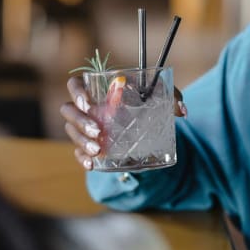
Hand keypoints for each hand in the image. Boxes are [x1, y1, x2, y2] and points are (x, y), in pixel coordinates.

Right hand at [60, 75, 186, 169]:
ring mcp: (86, 126)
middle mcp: (88, 106)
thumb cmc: (148, 101)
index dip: (77, 92)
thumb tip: (182, 111)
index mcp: (99, 88)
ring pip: (71, 131)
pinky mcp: (90, 144)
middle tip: (97, 132)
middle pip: (68, 110)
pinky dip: (82, 158)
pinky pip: (77, 151)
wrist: (147, 124)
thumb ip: (172, 97)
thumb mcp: (160, 96)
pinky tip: (91, 165)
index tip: (88, 104)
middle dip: (79, 122)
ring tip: (98, 151)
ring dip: (81, 141)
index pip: (75, 84)